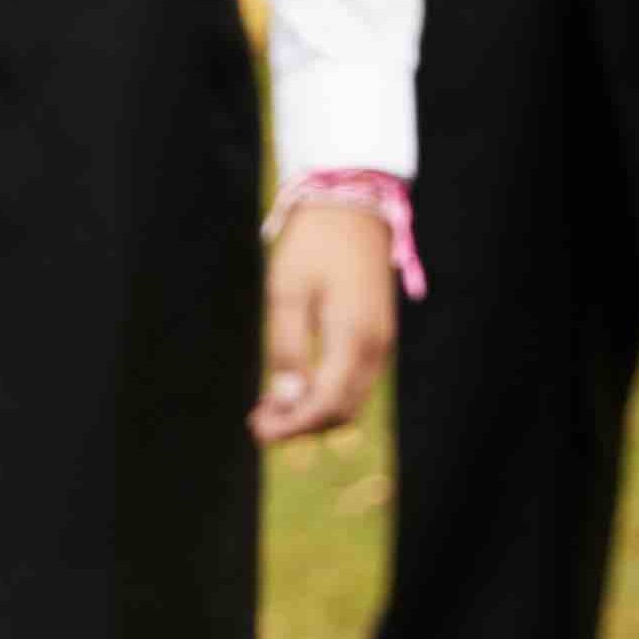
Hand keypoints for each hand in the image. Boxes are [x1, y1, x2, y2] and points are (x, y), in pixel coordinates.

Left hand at [251, 199, 397, 442]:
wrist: (351, 207)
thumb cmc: (313, 245)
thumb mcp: (286, 291)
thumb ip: (285, 346)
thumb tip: (284, 398)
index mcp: (354, 338)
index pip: (326, 404)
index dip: (293, 425)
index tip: (258, 431)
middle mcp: (375, 348)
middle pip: (342, 411)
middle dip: (301, 426)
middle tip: (258, 424)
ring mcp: (381, 343)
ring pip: (351, 400)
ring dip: (313, 412)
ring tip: (269, 409)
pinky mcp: (376, 336)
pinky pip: (354, 381)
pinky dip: (326, 394)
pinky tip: (294, 389)